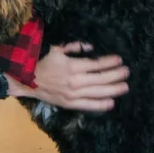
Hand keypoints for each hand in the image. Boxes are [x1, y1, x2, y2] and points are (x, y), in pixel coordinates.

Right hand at [11, 41, 128, 112]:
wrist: (26, 80)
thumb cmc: (43, 62)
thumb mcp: (57, 49)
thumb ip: (75, 47)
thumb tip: (91, 48)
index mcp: (72, 66)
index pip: (96, 65)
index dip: (110, 62)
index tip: (120, 60)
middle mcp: (75, 81)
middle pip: (101, 79)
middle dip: (116, 75)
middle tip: (127, 72)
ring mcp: (73, 94)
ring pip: (98, 93)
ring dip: (113, 89)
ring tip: (125, 86)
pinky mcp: (69, 104)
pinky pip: (88, 105)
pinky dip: (100, 105)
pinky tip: (111, 103)